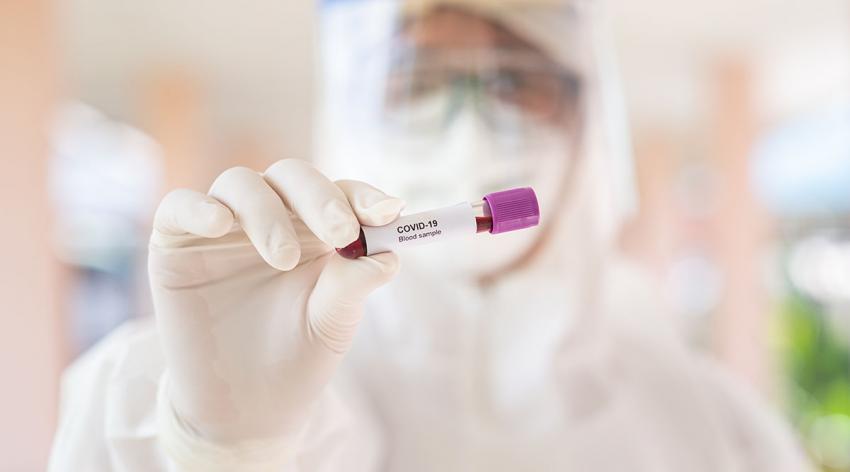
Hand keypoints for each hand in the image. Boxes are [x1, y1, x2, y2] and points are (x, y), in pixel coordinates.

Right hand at [148, 159, 403, 464]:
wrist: (243, 410)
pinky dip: (199, 208)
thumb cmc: (296, 357)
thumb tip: (390, 254)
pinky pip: (180, 205)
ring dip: (268, 213)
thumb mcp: (332, 322)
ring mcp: (222, 226)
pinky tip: (219, 224)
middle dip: (320, 199)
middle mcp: (271, 216)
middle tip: (342, 234)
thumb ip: (354, 283)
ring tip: (285, 258)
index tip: (388, 214)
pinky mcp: (175, 241)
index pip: (341, 194)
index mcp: (316, 228)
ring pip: (241, 184)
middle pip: (292, 176)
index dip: (364, 198)